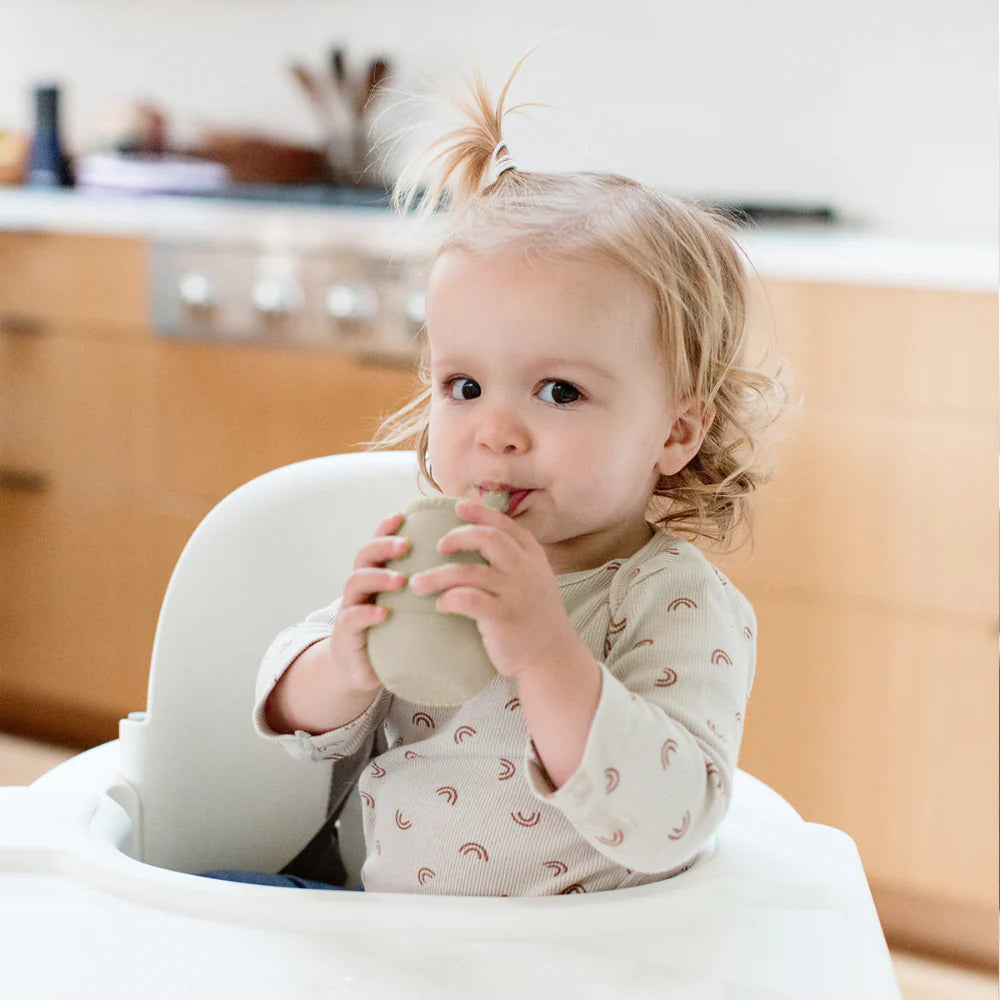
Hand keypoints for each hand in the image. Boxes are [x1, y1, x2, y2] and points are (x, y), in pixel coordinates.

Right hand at [329, 511, 409, 692]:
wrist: (361, 669)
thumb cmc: (393, 632)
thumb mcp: (409, 606)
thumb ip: (425, 585)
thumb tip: (467, 566)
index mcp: (377, 575)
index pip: (379, 544)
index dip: (386, 528)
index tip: (402, 515)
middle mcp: (361, 587)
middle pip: (365, 556)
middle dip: (383, 546)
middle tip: (405, 545)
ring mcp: (350, 608)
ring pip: (355, 582)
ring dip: (378, 577)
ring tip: (400, 580)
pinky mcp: (346, 634)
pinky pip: (352, 618)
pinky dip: (366, 613)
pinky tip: (382, 613)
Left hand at [408, 500, 576, 679]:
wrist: (552, 656)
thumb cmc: (534, 617)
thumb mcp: (534, 579)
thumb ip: (515, 559)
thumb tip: (482, 536)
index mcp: (533, 556)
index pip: (505, 525)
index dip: (481, 513)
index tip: (458, 506)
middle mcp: (526, 569)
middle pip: (488, 538)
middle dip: (459, 536)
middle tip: (439, 545)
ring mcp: (516, 592)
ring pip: (469, 572)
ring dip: (438, 575)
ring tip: (416, 583)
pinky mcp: (504, 616)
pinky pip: (468, 600)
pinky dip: (449, 599)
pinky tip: (440, 604)